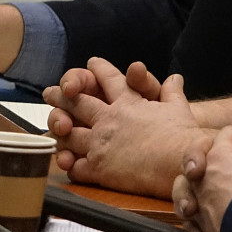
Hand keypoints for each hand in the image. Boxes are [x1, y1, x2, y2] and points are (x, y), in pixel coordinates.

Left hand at [44, 58, 207, 197]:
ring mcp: (100, 144)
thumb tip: (175, 78)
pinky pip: (76, 166)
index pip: (109, 79)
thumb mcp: (178, 107)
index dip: (99, 69)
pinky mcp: (98, 169)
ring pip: (70, 134)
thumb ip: (172, 92)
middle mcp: (109, 120)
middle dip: (63, 96)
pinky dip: (70, 164)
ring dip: (59, 128)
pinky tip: (67, 163)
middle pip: (78, 103)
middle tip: (50, 92)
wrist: (179, 160)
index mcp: (128, 103)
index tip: (91, 62)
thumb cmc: (182, 134)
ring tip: (52, 125)